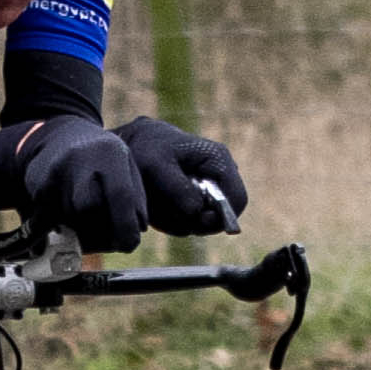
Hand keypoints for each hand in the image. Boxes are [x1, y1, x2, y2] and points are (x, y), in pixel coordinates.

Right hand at [17, 117, 145, 251]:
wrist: (58, 138)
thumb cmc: (101, 161)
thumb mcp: (125, 168)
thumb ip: (135, 201)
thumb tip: (130, 238)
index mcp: (110, 152)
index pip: (121, 194)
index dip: (125, 225)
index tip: (129, 244)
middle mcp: (79, 158)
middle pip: (90, 210)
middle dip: (100, 230)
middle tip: (107, 235)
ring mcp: (55, 172)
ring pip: (70, 219)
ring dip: (82, 229)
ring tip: (87, 215)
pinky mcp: (38, 187)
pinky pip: (52, 222)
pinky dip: (63, 226)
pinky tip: (68, 213)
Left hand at [110, 117, 247, 235]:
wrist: (133, 146)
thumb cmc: (145, 149)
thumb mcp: (155, 165)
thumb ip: (178, 189)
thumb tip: (198, 212)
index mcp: (218, 159)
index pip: (237, 199)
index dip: (220, 217)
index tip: (193, 221)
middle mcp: (219, 176)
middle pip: (220, 218)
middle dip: (193, 221)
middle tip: (166, 210)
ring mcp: (210, 189)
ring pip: (201, 224)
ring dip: (178, 220)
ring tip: (156, 201)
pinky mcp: (198, 200)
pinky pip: (190, 223)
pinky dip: (172, 220)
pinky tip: (158, 204)